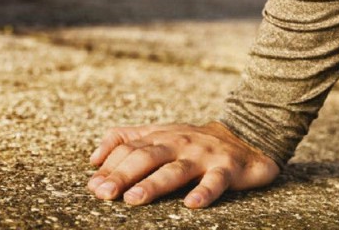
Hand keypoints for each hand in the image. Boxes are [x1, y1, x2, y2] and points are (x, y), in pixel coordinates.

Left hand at [87, 121, 279, 207]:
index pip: (129, 150)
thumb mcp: (158, 135)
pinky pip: (215, 181)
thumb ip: (125, 141)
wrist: (246, 134)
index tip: (93, 187)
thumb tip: (93, 159)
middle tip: (105, 194)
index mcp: (159, 137)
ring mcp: (202, 156)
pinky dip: (204, 191)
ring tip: (135, 198)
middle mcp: (178, 144)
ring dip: (154, 184)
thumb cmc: (192, 141)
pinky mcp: (227, 168)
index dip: (110, 167)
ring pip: (176, 170)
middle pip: (146, 158)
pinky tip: (192, 204)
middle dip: (123, 176)